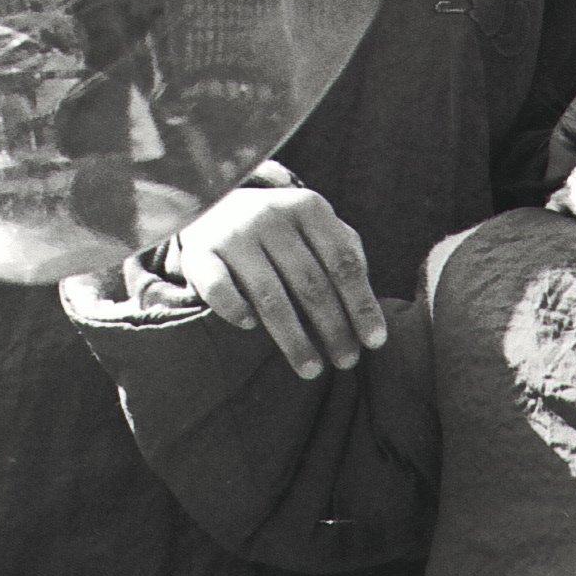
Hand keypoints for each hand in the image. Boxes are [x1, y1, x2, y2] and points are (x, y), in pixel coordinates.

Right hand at [163, 185, 386, 379]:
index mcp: (308, 207)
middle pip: (311, 283)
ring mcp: (234, 234)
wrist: (212, 205)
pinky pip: (220, 291)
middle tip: (347, 362)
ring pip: (270, 296)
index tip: (375, 341)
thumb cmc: (279, 228)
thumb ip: (344, 251)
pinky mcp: (199, 254)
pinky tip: (251, 328)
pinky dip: (236, 310)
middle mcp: (272, 217)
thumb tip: (367, 304)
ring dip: (294, 338)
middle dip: (333, 328)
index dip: (361, 304)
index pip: (343, 262)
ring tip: (312, 370)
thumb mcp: (313, 225)